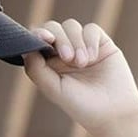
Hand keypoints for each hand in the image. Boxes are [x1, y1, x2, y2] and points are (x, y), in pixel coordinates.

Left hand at [22, 19, 137, 135]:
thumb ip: (36, 69)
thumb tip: (26, 48)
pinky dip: (89, 41)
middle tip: (68, 58)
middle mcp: (62, 54)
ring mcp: (81, 46)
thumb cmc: (79, 104)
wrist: (111, 110)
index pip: (37, 42)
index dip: (38, 35)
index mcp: (47, 65)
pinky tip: (93, 58)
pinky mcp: (100, 42)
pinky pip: (90, 29)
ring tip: (82, 64)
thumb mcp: (53, 88)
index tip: (45, 38)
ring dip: (75, 42)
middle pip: (53, 29)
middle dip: (60, 40)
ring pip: (71, 26)